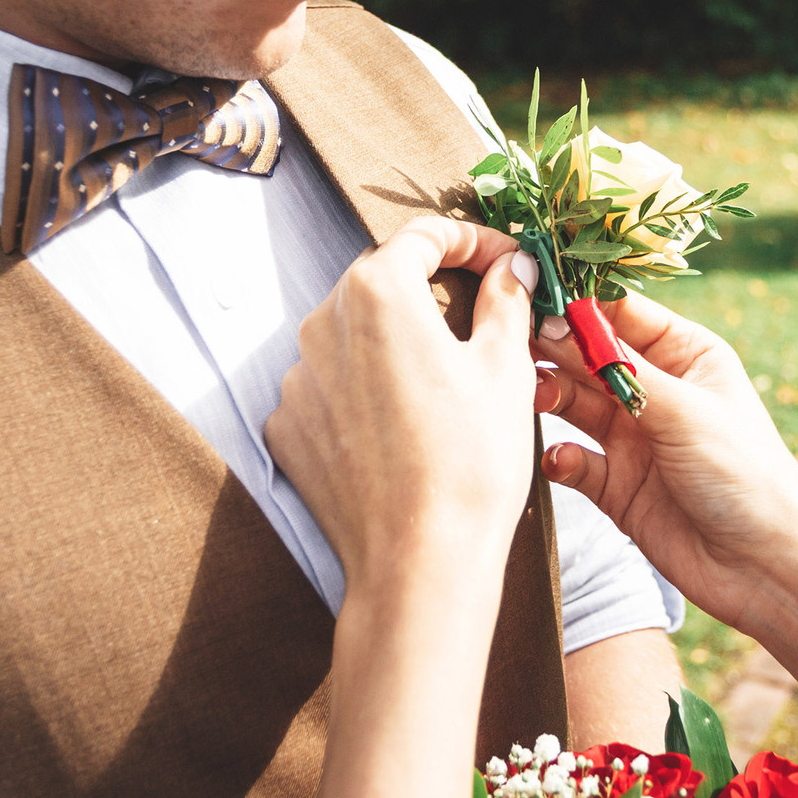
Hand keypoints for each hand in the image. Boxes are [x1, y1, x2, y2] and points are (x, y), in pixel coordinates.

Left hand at [268, 218, 540, 605]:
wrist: (419, 561)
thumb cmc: (470, 462)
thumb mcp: (505, 368)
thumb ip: (505, 300)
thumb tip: (510, 266)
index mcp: (376, 293)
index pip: (423, 236)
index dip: (473, 240)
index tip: (504, 262)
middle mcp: (321, 324)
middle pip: (381, 281)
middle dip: (432, 287)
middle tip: (484, 312)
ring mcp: (296, 379)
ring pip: (353, 335)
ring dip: (396, 341)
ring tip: (446, 379)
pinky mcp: (286, 427)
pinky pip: (330, 388)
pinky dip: (365, 391)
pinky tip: (405, 423)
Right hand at [536, 291, 797, 629]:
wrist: (766, 568)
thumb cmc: (746, 475)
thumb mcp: (685, 411)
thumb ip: (619, 370)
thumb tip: (562, 321)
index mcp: (687, 355)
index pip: (620, 313)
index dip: (577, 303)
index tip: (533, 295)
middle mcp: (657, 390)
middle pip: (588, 354)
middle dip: (554, 347)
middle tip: (514, 342)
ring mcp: (635, 438)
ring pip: (574, 403)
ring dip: (549, 397)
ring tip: (532, 397)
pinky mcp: (617, 486)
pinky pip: (574, 460)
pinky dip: (562, 457)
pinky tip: (562, 461)